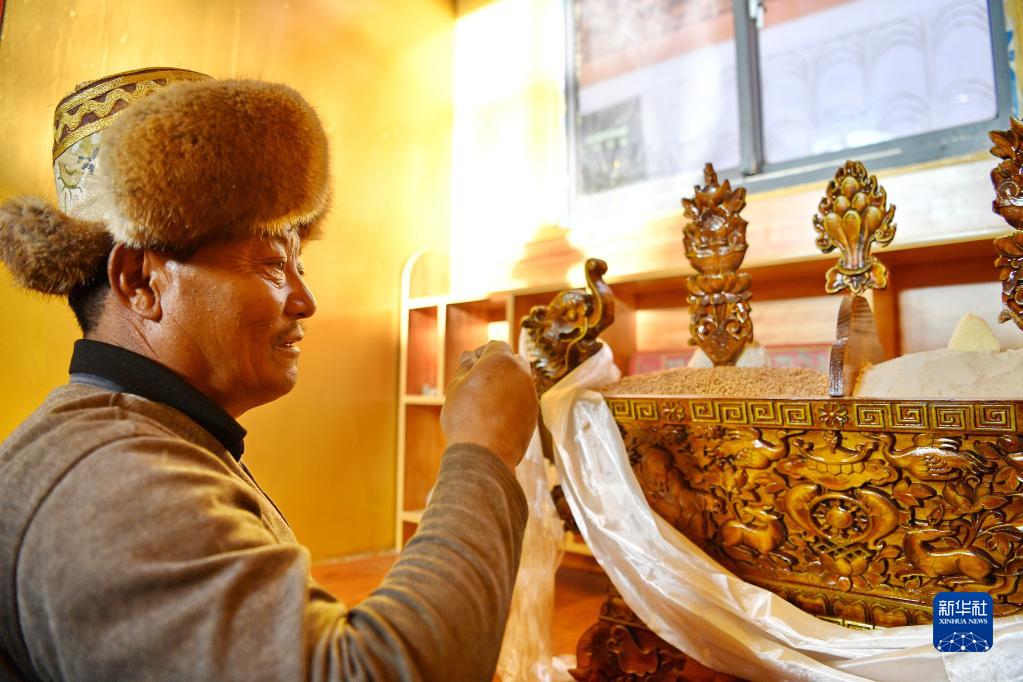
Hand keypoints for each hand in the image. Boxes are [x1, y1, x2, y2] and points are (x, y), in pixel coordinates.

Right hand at [440, 340, 537, 470]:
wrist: (485, 455)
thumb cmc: (465, 418)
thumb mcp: (456, 387)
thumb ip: (465, 368)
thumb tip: (470, 357)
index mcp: (502, 361)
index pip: (495, 346)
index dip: (481, 354)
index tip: (469, 367)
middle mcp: (522, 374)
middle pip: (512, 361)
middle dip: (497, 367)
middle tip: (477, 383)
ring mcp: (531, 395)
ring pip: (519, 382)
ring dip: (505, 385)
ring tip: (484, 402)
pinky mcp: (534, 414)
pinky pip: (522, 400)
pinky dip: (512, 403)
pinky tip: (495, 416)